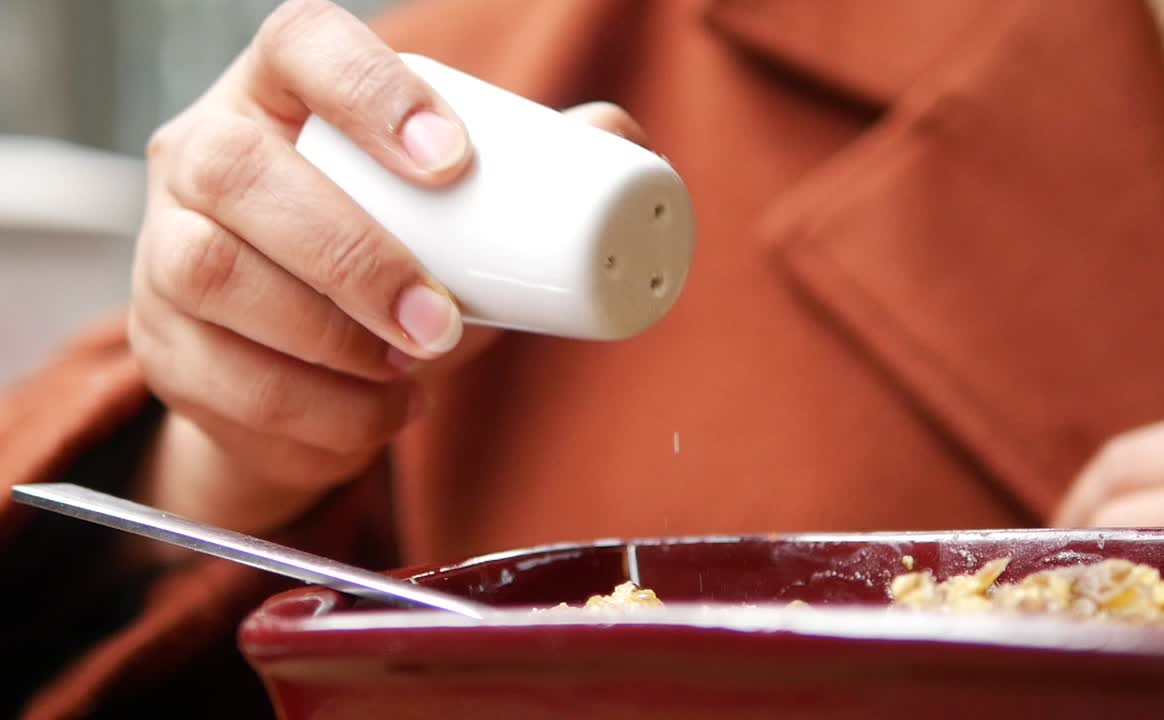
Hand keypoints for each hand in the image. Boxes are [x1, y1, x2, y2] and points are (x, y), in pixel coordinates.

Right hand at [127, 0, 647, 539]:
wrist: (305, 365)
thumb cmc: (388, 259)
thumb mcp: (451, 213)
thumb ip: (530, 168)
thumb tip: (617, 131)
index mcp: (278, 94)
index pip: (301, 45)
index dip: (370, 91)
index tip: (455, 162)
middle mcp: (200, 153)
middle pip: (238, 171)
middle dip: (352, 254)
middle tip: (442, 321)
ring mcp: (162, 249)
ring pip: (210, 275)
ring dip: (328, 341)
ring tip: (412, 373)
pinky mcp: (159, 345)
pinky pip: (215, 378)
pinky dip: (313, 412)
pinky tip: (375, 416)